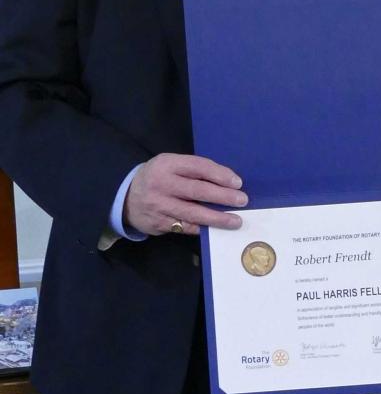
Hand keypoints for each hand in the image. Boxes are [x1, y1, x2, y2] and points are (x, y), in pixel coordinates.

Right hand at [123, 153, 247, 235]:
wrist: (125, 196)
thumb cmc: (159, 176)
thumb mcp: (171, 164)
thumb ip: (194, 170)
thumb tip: (227, 181)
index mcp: (167, 164)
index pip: (198, 167)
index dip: (219, 175)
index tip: (237, 182)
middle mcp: (162, 184)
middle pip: (197, 190)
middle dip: (223, 196)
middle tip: (242, 200)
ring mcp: (158, 205)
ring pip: (192, 213)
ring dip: (216, 218)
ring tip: (235, 221)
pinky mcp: (158, 223)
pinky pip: (184, 227)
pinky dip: (202, 227)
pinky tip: (215, 228)